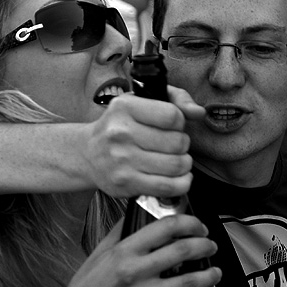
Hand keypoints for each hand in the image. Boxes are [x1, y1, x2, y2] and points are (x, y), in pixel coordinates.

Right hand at [53, 213, 220, 286]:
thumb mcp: (97, 254)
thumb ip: (119, 233)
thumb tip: (137, 213)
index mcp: (124, 252)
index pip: (165, 227)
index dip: (189, 223)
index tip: (198, 226)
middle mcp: (134, 272)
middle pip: (182, 251)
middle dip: (205, 246)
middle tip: (211, 246)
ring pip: (188, 282)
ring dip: (209, 275)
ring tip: (215, 271)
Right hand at [83, 88, 204, 197]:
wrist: (88, 154)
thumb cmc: (120, 126)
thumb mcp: (141, 102)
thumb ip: (175, 99)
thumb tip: (198, 112)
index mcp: (125, 107)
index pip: (173, 116)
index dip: (180, 122)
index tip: (172, 126)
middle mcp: (121, 133)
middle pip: (177, 142)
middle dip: (183, 145)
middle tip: (174, 146)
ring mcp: (122, 160)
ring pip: (176, 165)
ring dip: (184, 164)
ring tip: (177, 161)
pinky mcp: (125, 183)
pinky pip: (168, 186)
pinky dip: (182, 183)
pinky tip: (179, 177)